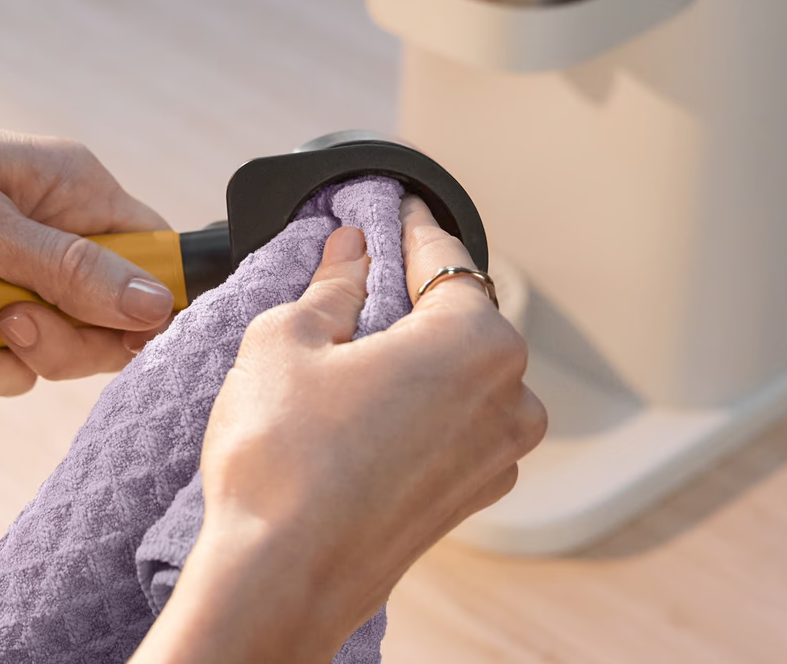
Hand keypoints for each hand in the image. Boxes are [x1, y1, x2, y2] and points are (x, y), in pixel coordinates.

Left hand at [0, 79, 174, 401]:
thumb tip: (154, 304)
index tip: (109, 337)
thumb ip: (65, 268)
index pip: (147, 263)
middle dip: (39, 345)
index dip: (139, 311)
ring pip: (17, 368)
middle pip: (90, 336)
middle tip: (2, 322)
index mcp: (69, 197)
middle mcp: (42, 246)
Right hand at [130, 197, 545, 663]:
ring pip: (457, 375)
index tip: (389, 209)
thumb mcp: (286, 340)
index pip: (444, 257)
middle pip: (460, 317)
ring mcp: (495, 455)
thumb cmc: (283, 462)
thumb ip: (331, 285)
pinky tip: (356, 410)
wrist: (278, 579)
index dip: (407, 227)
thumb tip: (350, 254)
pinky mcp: (468, 498)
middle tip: (352, 279)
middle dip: (408, 295)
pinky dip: (415, 405)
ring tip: (343, 354)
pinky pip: (450, 426)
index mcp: (476, 342)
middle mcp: (507, 398)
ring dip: (411, 354)